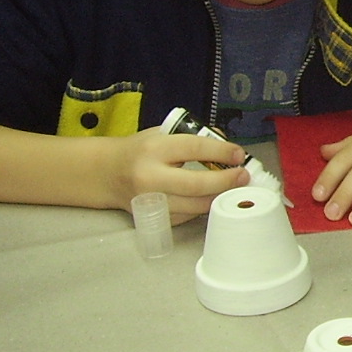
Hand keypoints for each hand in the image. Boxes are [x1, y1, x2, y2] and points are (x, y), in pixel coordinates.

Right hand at [108, 130, 249, 219]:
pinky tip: (213, 198)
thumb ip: (194, 137)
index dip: (222, 152)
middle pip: (196, 184)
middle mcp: (150, 177)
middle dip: (226, 181)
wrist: (107, 174)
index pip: (195, 148)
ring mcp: (151, 201)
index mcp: (154, 149)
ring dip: (220, 197)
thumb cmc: (140, 150)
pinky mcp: (153, 218)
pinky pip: (187, 217)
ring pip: (194, 206)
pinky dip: (203, 208)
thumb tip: (228, 146)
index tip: (239, 155)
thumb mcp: (163, 133)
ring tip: (234, 188)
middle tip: (243, 176)